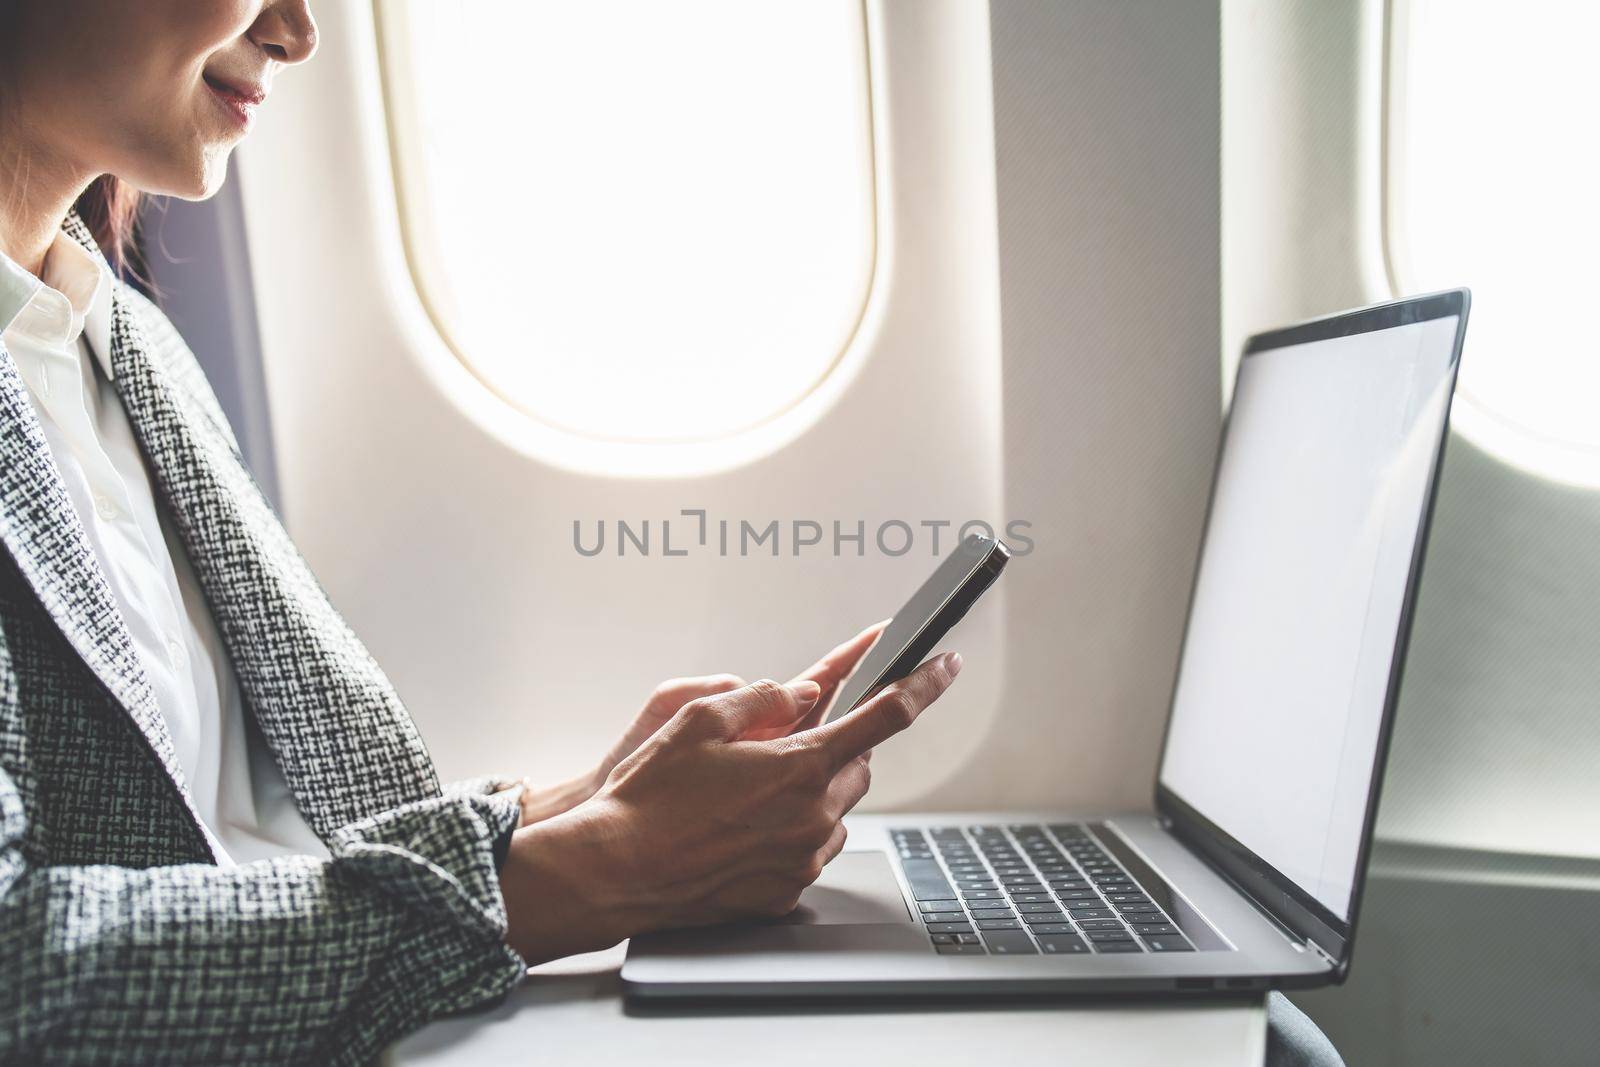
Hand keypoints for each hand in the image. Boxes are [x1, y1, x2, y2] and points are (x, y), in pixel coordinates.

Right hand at [498, 650, 961, 963]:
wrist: (615, 871)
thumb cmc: (647, 798)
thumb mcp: (697, 721)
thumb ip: (761, 698)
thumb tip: (798, 694)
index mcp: (799, 767)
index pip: (885, 716)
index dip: (922, 684)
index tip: (945, 666)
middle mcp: (811, 817)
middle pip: (857, 766)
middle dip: (836, 746)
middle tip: (789, 742)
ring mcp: (800, 860)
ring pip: (833, 811)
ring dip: (811, 792)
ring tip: (750, 793)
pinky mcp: (783, 893)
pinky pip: (807, 851)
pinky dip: (790, 832)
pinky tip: (742, 829)